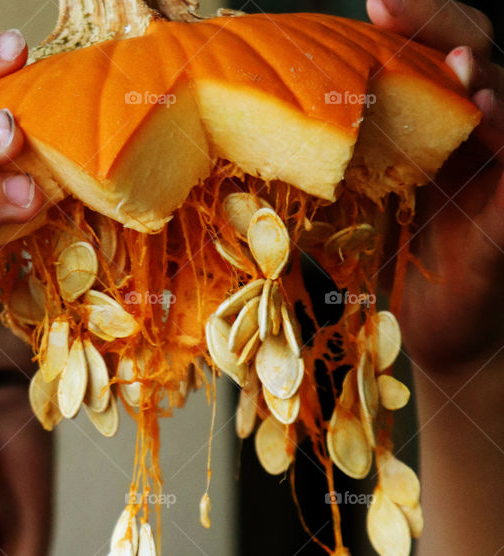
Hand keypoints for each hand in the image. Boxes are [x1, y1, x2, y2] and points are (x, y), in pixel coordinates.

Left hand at [366, 0, 503, 377]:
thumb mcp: (353, 210)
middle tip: (394, 10)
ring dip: (478, 74)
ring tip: (455, 65)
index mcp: (429, 126)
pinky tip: (484, 111)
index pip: (427, 55)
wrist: (436, 339)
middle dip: (439, 26)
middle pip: (468, 55)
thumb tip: (258, 137)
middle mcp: (470, 135)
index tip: (374, 4)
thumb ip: (335, 169)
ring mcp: (497, 167)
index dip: (411, 24)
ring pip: (501, 96)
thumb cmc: (390, 274)